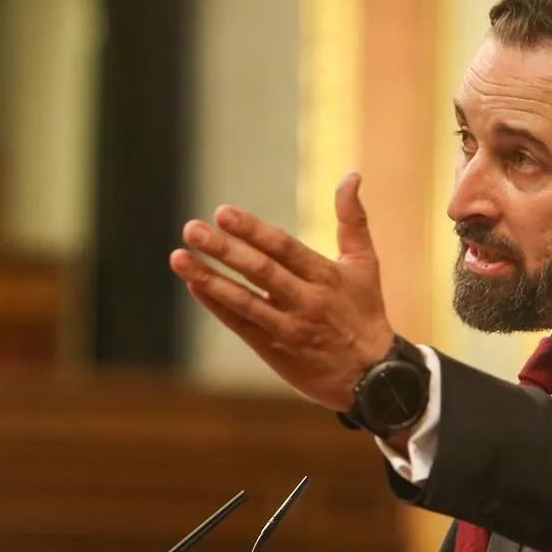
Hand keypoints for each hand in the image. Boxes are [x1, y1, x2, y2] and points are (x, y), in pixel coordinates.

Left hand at [170, 172, 396, 410]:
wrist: (373, 377)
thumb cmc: (365, 313)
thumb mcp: (365, 264)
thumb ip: (353, 219)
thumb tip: (352, 174)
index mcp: (326, 277)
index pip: (284, 248)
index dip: (252, 230)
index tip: (222, 213)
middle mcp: (306, 301)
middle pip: (260, 271)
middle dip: (223, 249)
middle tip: (191, 229)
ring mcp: (288, 327)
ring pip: (244, 300)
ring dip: (209, 278)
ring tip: (179, 257)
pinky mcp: (274, 349)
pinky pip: (240, 324)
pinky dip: (216, 305)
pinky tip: (194, 285)